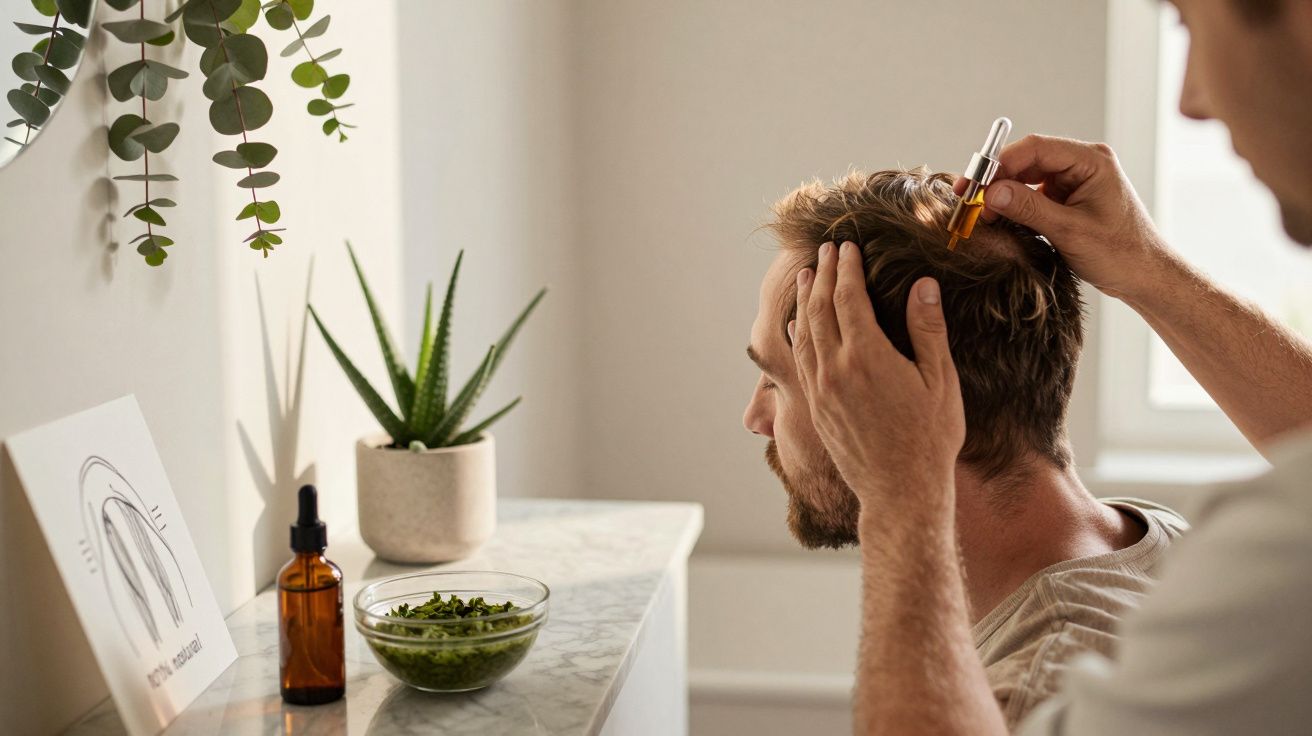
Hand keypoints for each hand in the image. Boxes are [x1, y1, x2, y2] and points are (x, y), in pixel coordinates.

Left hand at [791, 241, 964, 511]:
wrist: (900, 492)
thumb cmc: (929, 439)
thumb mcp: (940, 382)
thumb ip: (928, 331)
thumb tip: (923, 284)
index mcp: (868, 357)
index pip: (850, 298)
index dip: (847, 269)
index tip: (846, 246)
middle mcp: (836, 370)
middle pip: (821, 309)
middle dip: (823, 275)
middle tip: (825, 251)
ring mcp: (821, 390)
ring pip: (805, 333)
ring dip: (806, 300)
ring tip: (808, 276)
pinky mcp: (815, 408)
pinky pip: (800, 361)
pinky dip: (798, 335)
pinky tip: (798, 324)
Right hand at [955, 134, 1172, 302]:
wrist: (1145, 276)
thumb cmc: (1120, 253)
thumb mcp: (1069, 231)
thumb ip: (1029, 208)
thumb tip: (992, 193)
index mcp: (1091, 161)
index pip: (1035, 148)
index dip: (999, 163)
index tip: (975, 183)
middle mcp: (1082, 164)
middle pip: (1027, 160)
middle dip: (997, 180)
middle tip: (969, 200)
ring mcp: (1075, 181)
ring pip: (1027, 178)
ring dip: (1003, 195)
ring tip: (985, 217)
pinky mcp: (1068, 198)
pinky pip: (1033, 194)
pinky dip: (1015, 206)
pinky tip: (1001, 221)